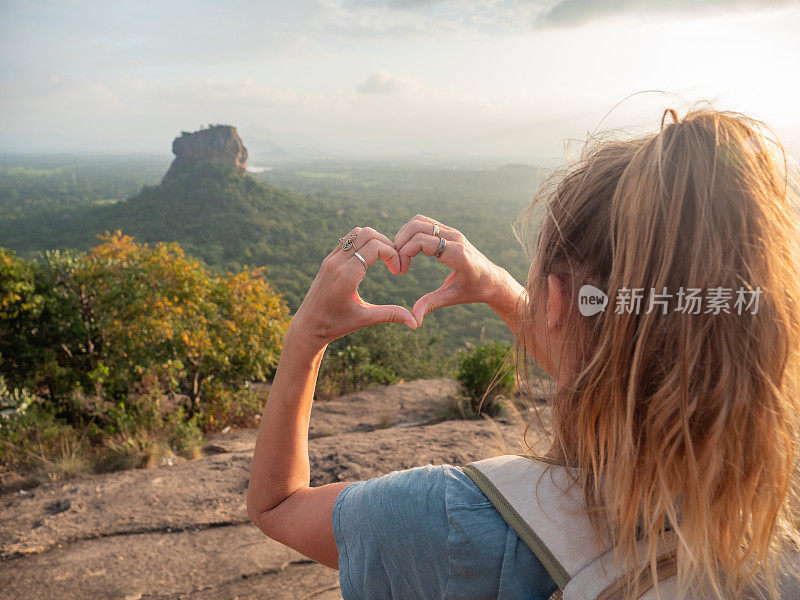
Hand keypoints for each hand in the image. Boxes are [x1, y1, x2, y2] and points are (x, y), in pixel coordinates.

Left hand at [288, 226, 416, 346]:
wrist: (307, 326)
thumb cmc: (335, 325)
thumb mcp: (364, 319)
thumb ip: (390, 315)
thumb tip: (415, 323)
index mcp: (346, 276)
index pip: (375, 247)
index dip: (393, 255)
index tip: (398, 271)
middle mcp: (337, 263)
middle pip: (368, 234)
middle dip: (386, 244)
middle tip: (393, 263)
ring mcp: (330, 259)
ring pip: (357, 232)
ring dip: (374, 240)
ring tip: (383, 260)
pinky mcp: (328, 260)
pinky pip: (348, 239)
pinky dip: (363, 243)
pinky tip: (370, 260)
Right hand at [393, 214, 512, 326]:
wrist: (492, 279)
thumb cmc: (474, 290)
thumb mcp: (452, 297)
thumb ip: (431, 305)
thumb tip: (414, 321)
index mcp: (456, 253)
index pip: (421, 241)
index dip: (404, 252)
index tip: (401, 271)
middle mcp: (454, 237)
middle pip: (417, 226)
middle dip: (400, 242)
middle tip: (396, 262)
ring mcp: (452, 231)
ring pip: (419, 221)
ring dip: (404, 235)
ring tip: (400, 255)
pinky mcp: (449, 231)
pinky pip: (425, 223)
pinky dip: (412, 232)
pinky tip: (408, 250)